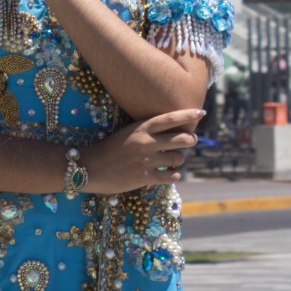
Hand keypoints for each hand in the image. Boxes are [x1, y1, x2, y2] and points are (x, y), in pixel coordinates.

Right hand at [81, 109, 204, 193]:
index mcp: (141, 128)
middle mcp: (146, 142)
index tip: (201, 112)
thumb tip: (170, 134)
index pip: (171, 118)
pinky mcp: (145, 177)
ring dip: (178, 160)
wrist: (89, 167)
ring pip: (178, 159)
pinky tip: (168, 174)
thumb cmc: (108, 148)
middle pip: (182, 139)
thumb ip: (147, 132)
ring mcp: (146, 160)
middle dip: (190, 140)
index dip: (188, 115)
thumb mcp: (128, 132)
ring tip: (172, 161)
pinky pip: (171, 177)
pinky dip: (173, 175)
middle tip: (189, 141)